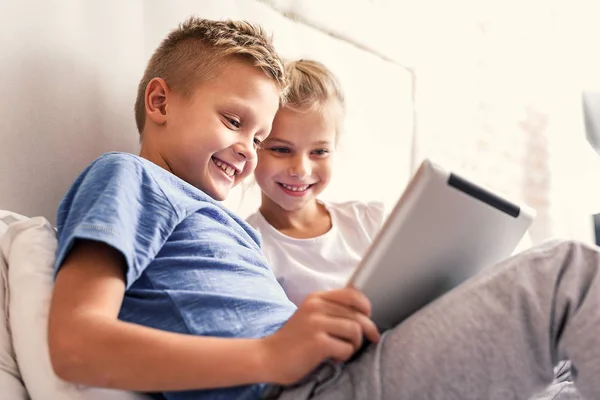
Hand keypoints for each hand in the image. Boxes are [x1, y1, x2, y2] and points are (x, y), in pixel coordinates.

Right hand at [260, 287, 379, 384]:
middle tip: (370, 340)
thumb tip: (363, 313)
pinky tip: (333, 358)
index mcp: (316, 298)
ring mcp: (316, 323)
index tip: (367, 317)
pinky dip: (344, 356)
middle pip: (358, 314)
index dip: (365, 306)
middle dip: (368, 330)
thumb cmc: (293, 340)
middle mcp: (316, 307)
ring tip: (342, 350)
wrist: (268, 357)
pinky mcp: (318, 342)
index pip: (352, 294)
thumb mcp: (310, 316)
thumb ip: (330, 310)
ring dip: (354, 344)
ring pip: (355, 330)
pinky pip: (347, 348)